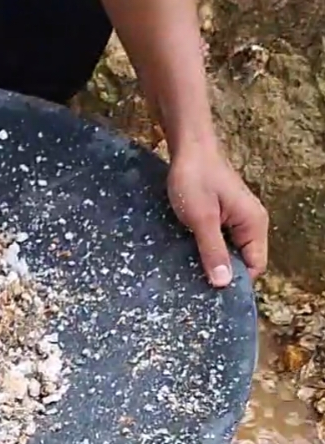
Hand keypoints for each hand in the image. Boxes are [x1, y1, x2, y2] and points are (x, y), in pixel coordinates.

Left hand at [167, 142, 267, 287]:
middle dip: (222, 274)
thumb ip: (212, 250)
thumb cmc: (195, 179)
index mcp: (254, 223)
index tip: (210, 294)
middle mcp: (251, 223)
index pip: (255, 266)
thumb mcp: (201, 218)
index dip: (235, 282)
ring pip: (229, 252)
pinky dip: (207, 250)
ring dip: (212, 262)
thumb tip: (223, 283)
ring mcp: (237, 220)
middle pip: (242, 261)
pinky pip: (220, 241)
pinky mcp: (223, 217)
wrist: (187, 148)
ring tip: (189, 275)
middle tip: (195, 288)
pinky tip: (189, 257)